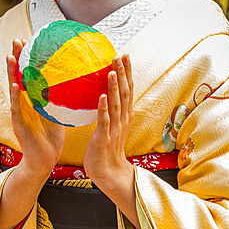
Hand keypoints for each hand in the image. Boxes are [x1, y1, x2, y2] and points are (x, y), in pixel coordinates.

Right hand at [7, 39, 64, 177]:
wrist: (43, 160)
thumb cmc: (51, 138)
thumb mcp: (58, 113)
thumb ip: (62, 99)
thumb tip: (79, 84)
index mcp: (32, 99)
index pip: (29, 73)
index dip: (29, 58)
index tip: (32, 40)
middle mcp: (22, 102)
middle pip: (18, 75)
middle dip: (17, 57)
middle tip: (18, 40)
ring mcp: (18, 111)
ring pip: (13, 87)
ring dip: (11, 71)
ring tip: (10, 56)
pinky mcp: (17, 123)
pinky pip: (16, 107)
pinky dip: (15, 95)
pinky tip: (15, 84)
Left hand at [85, 55, 137, 221]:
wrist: (109, 173)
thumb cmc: (105, 148)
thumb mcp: (109, 125)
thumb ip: (108, 109)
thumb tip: (101, 92)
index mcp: (123, 116)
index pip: (127, 90)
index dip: (127, 72)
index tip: (124, 55)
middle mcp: (122, 120)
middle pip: (125, 93)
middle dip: (123, 74)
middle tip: (120, 55)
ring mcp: (114, 129)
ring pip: (116, 105)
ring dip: (114, 87)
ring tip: (112, 71)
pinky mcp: (104, 139)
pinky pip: (104, 122)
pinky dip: (103, 109)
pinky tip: (102, 97)